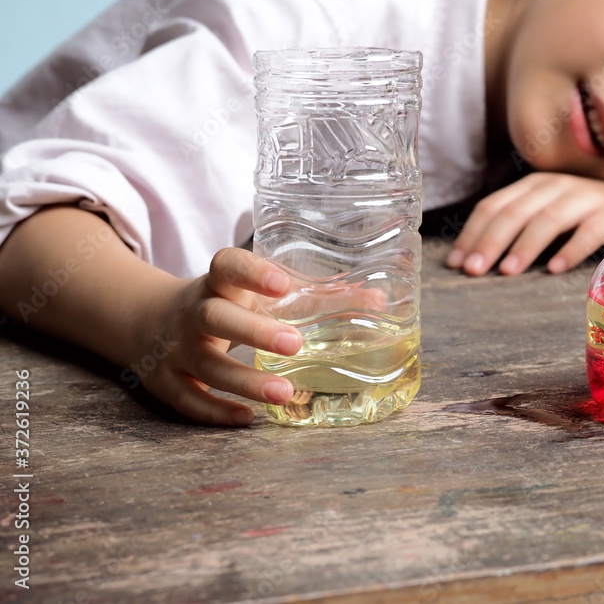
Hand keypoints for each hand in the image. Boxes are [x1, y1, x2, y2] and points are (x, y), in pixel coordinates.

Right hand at [134, 248, 301, 425]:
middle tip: (295, 344)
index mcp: (217, 284)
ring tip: (284, 393)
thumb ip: (314, 296)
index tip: (283, 283)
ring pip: (205, 364)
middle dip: (253, 330)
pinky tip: (247, 418)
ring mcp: (175, 349)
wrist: (145, 320)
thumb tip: (377, 301)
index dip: (252, 272)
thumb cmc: (223, 304)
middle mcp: (193, 313)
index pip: (227, 266)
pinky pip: (188, 399)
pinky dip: (215, 411)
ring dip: (244, 380)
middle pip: (215, 316)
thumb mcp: (253, 292)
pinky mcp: (165, 382)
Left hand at [445, 172, 603, 275]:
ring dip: (525, 245)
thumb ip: (520, 228)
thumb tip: (476, 260)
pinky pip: (589, 230)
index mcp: (534, 185)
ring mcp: (586, 197)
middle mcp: (557, 186)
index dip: (473, 233)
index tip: (457, 262)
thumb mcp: (551, 216)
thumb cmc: (588, 217)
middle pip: (516, 211)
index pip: (494, 205)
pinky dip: (570, 249)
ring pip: (549, 218)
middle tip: (474, 270)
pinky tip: (555, 269)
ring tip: (508, 271)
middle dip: (491, 240)